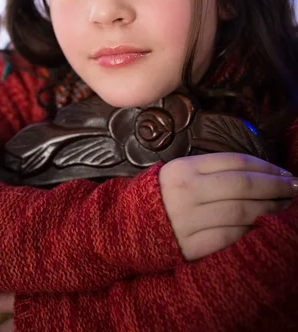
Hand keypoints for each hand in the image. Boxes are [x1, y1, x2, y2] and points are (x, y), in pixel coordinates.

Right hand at [159, 152, 295, 260]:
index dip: (265, 165)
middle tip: (294, 188)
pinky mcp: (190, 246)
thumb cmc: (160, 196)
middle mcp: (187, 192)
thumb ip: (211, 169)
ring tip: (284, 207)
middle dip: (274, 186)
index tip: (284, 172)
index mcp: (184, 168)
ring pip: (240, 212)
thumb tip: (256, 172)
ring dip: (269, 209)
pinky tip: (262, 227)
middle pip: (242, 185)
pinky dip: (250, 231)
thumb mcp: (179, 171)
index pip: (234, 161)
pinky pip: (229, 237)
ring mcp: (188, 220)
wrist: (127, 227)